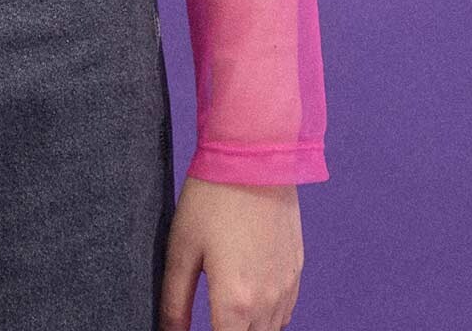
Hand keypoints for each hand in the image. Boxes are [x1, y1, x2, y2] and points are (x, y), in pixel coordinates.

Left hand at [160, 178, 303, 329]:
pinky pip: (285, 311)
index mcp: (236, 303)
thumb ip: (175, 301)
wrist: (253, 157)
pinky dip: (268, 314)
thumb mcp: (181, 248)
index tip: (198, 329)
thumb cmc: (211, 198)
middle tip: (211, 315)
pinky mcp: (296, 269)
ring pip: (270, 330)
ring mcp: (287, 286)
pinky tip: (248, 294)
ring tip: (225, 309)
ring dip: (248, 327)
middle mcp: (268, 302)